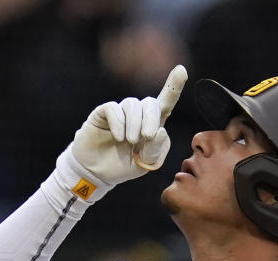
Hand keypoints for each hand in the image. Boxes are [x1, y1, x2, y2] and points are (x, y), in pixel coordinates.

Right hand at [70, 64, 186, 185]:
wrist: (96, 172)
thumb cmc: (123, 166)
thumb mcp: (145, 164)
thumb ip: (156, 150)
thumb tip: (161, 130)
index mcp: (152, 125)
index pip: (166, 103)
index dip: (174, 86)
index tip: (181, 70)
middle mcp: (138, 115)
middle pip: (151, 103)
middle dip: (151, 119)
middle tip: (146, 137)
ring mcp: (120, 112)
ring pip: (133, 105)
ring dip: (134, 124)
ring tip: (129, 142)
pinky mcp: (104, 113)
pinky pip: (114, 108)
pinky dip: (119, 123)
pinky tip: (118, 137)